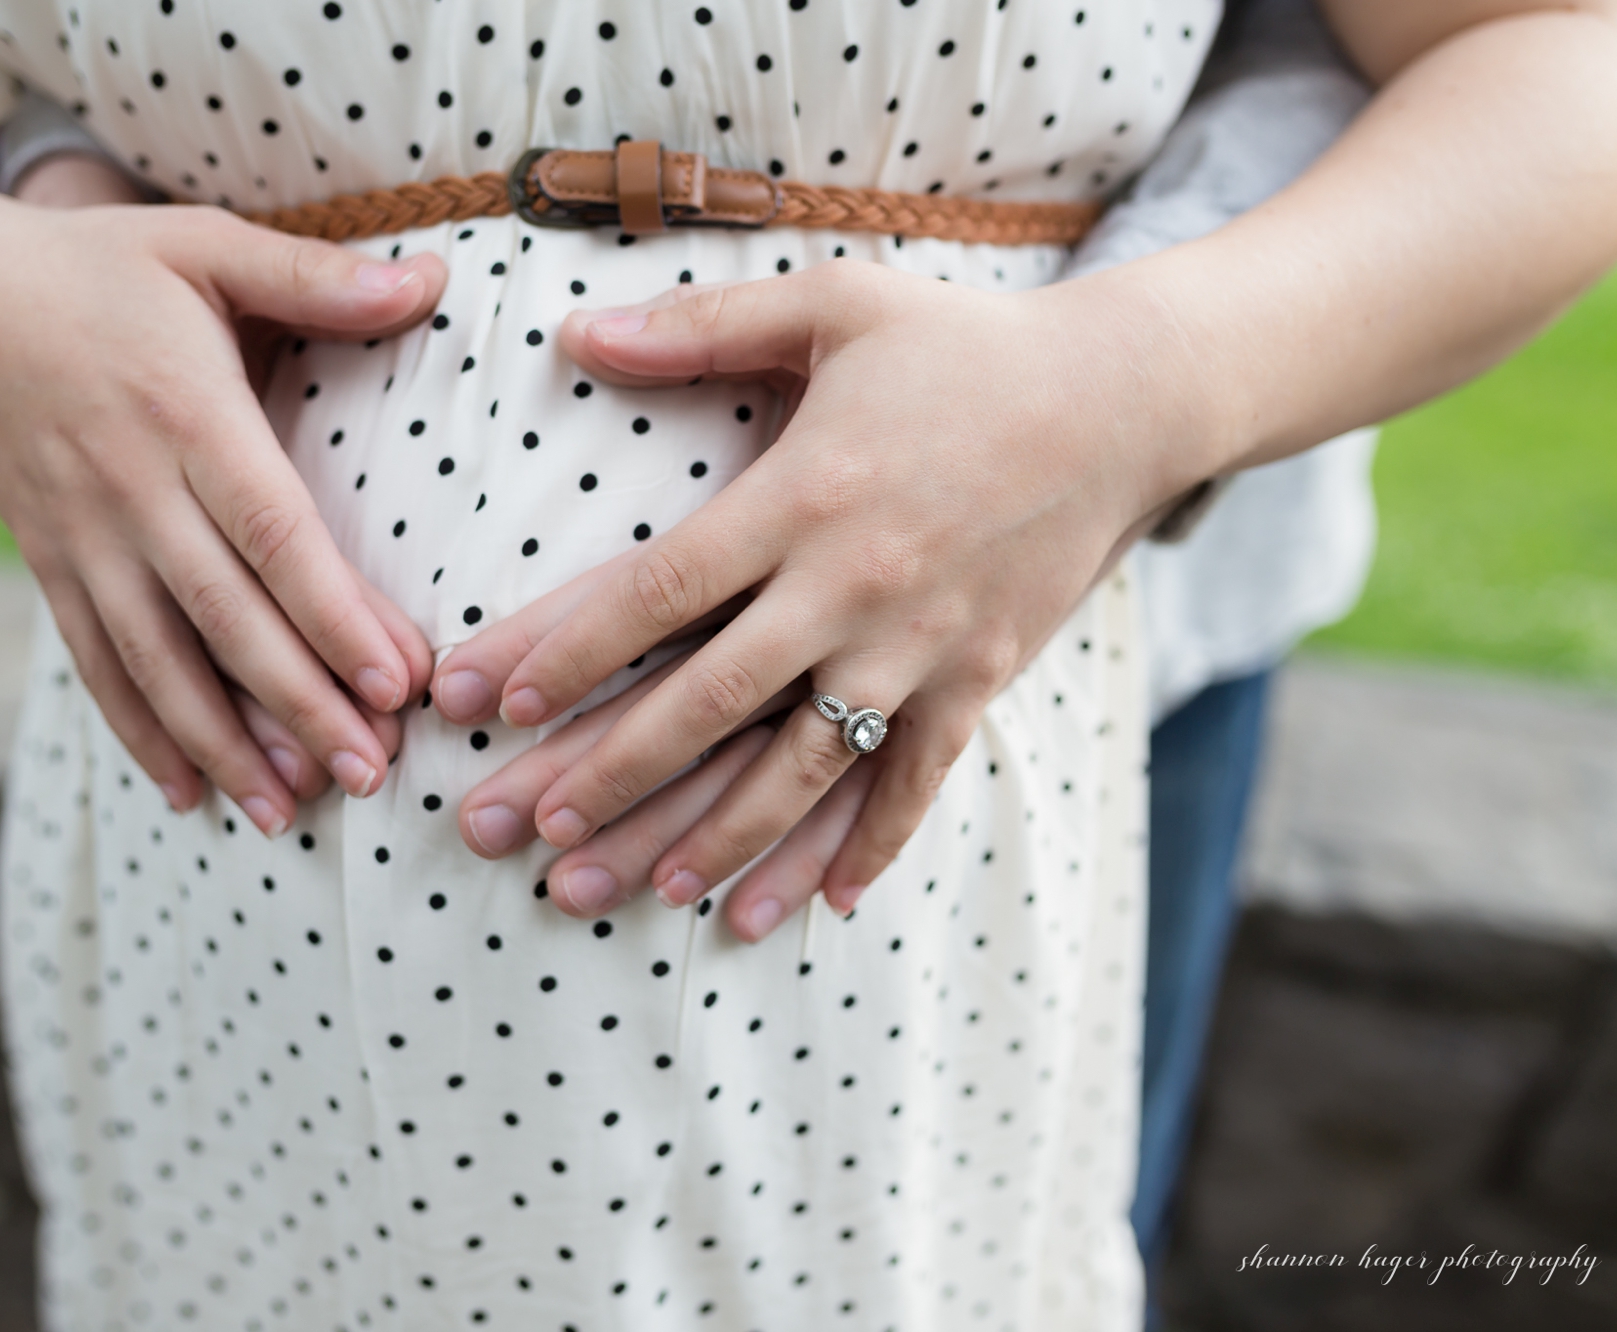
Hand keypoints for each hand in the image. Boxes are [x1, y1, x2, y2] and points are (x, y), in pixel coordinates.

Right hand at [0, 188, 444, 832]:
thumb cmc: (105, 268)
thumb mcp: (206, 244)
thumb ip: (316, 277)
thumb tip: (436, 282)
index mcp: (187, 415)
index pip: (274, 535)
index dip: (335, 614)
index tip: (399, 683)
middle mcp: (130, 489)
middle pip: (223, 617)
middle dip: (298, 704)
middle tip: (370, 772)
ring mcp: (82, 537)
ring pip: (156, 659)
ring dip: (223, 743)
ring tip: (290, 812)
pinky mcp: (48, 564)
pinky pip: (94, 662)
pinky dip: (139, 733)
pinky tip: (188, 795)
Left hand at [434, 262, 1194, 936]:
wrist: (1122, 399)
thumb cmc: (966, 345)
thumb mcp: (834, 304)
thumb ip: (702, 325)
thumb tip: (577, 334)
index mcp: (802, 495)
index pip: (660, 591)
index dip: (569, 651)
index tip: (493, 703)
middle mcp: (853, 585)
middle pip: (708, 701)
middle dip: (606, 774)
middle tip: (518, 833)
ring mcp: (921, 645)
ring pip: (801, 765)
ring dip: (716, 835)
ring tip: (639, 889)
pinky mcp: (978, 679)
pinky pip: (916, 780)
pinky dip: (868, 846)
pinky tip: (813, 906)